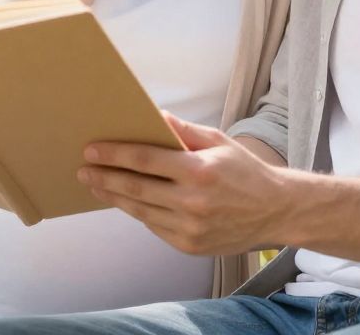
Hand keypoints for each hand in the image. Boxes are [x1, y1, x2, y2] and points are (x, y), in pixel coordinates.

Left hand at [79, 112, 291, 255]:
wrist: (276, 212)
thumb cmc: (245, 171)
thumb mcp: (218, 141)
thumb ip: (183, 130)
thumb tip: (154, 114)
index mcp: (199, 171)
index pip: (145, 159)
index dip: (114, 154)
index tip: (91, 150)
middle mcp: (192, 202)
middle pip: (135, 188)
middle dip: (104, 178)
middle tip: (83, 170)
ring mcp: (190, 228)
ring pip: (140, 210)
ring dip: (114, 197)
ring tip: (96, 186)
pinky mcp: (189, 246)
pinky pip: (154, 226)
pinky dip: (138, 212)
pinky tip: (125, 201)